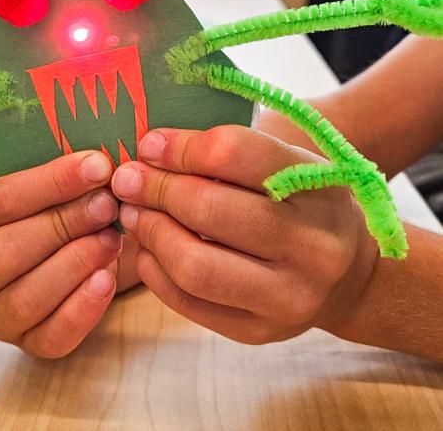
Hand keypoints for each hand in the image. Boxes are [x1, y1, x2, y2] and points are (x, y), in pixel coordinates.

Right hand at [0, 151, 121, 357]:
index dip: (50, 182)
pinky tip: (107, 279)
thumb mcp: (55, 189)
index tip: (97, 166)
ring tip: (112, 239)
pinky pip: (51, 336)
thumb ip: (64, 174)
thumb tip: (97, 158)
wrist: (74, 258)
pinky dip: (82, 308)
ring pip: (25, 297)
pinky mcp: (27, 345)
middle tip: (108, 204)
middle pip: (5, 251)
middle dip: (62, 224)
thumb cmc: (59, 215)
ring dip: (74, 263)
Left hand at [110, 126, 378, 344]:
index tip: (149, 144)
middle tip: (129, 178)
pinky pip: (188, 302)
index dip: (180, 146)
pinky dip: (154, 270)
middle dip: (155, 189)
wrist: (347, 275)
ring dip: (149, 231)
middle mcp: (312, 247)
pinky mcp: (260, 332)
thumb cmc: (305, 205)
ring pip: (193, 265)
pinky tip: (147, 247)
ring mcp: (288, 297)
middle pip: (208, 209)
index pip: (234, 154)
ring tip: (133, 211)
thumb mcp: (289, 164)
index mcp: (319, 188)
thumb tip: (151, 150)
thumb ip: (232, 152)